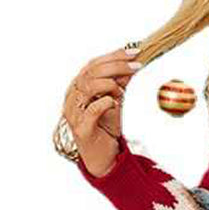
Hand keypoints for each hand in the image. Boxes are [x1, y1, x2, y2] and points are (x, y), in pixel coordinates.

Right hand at [62, 45, 142, 176]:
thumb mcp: (116, 102)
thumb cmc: (106, 128)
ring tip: (123, 89)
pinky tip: (115, 102)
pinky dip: (104, 102)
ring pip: (88, 87)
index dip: (113, 56)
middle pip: (90, 72)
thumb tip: (132, 65)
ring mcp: (74, 113)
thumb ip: (120, 84)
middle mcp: (72, 97)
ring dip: (110, 83)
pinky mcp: (81, 128)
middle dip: (116, 66)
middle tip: (136, 65)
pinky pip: (91, 110)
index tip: (134, 52)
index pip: (93, 64)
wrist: (103, 157)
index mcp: (78, 87)